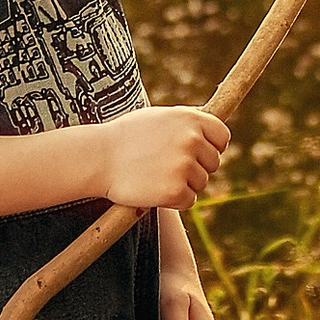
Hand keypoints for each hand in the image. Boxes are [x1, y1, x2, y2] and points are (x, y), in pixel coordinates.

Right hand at [100, 103, 230, 214]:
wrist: (98, 157)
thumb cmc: (125, 137)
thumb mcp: (158, 118)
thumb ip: (186, 123)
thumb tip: (210, 131)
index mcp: (190, 118)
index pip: (222, 136)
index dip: (213, 147)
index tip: (199, 154)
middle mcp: (192, 139)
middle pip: (213, 163)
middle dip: (196, 168)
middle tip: (168, 167)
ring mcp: (185, 164)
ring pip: (201, 183)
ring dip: (183, 184)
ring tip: (155, 176)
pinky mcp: (176, 189)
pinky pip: (189, 200)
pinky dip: (174, 200)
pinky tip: (153, 190)